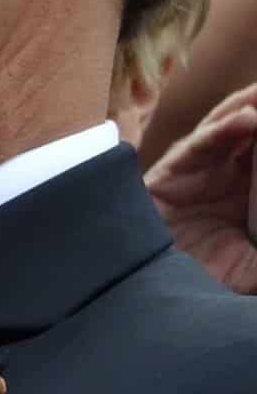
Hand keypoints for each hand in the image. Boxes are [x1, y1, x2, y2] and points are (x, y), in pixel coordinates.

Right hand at [144, 81, 256, 292]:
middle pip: (251, 131)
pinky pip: (199, 144)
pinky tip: (247, 118)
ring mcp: (197, 168)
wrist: (148, 286)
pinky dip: (222, 129)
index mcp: (246, 190)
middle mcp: (223, 173)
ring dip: (250, 107)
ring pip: (228, 127)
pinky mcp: (171, 170)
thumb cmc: (200, 276)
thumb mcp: (248, 269)